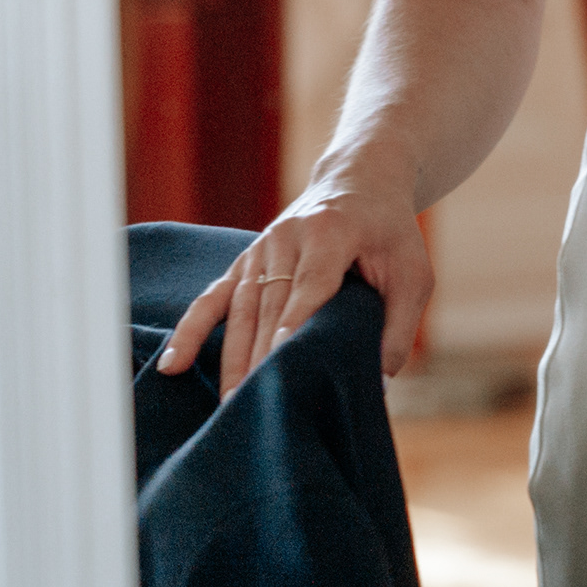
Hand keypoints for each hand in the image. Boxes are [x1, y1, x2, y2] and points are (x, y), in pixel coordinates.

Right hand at [154, 165, 433, 392]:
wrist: (359, 181)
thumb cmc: (389, 232)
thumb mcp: (414, 270)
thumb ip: (401, 323)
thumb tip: (380, 379)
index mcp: (332, 232)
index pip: (312, 283)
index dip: (295, 321)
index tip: (278, 359)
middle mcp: (288, 237)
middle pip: (270, 303)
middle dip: (260, 355)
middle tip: (252, 405)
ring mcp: (260, 249)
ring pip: (240, 308)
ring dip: (232, 356)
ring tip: (228, 403)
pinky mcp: (244, 261)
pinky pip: (212, 298)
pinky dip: (190, 331)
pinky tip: (172, 365)